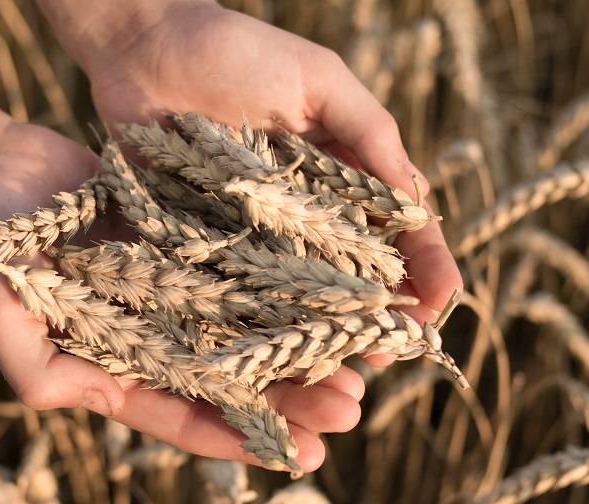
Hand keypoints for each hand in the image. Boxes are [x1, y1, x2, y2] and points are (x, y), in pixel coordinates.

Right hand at [0, 122, 363, 470]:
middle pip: (235, 377)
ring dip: (301, 349)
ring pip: (250, 328)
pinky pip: (244, 271)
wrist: (2, 172)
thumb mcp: (2, 311)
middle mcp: (157, 335)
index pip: (187, 412)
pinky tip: (330, 294)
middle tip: (350, 409)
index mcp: (118, 366)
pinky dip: (285, 286)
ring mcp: (177, 290)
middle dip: (292, 398)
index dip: (242, 438)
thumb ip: (34, 366)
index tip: (303, 454)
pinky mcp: (190, 245)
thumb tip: (81, 402)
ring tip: (358, 365)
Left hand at [75, 1, 462, 325]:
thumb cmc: (239, 52)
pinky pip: (238, 287)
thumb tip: (417, 199)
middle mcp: (302, 211)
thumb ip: (369, 133)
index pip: (393, 225)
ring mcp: (255, 231)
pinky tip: (277, 351)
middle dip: (380, 312)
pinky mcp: (205, 241)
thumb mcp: (318, 80)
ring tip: (347, 366)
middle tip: (397, 350)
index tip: (441, 299)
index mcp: (339, 173)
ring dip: (327, 329)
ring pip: (300, 291)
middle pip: (352, 271)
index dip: (422, 263)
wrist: (147, 50)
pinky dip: (259, 319)